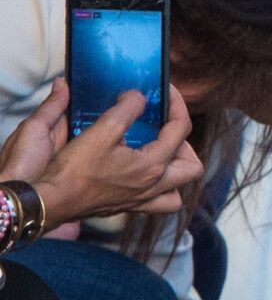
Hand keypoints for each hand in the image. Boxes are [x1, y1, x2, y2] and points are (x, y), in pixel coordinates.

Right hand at [1, 77, 201, 223]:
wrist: (51, 201)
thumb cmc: (74, 170)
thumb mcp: (102, 130)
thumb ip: (126, 109)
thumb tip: (138, 97)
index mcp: (152, 166)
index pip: (181, 130)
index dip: (178, 105)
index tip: (168, 92)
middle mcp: (153, 186)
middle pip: (192, 167)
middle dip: (186, 144)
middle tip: (166, 128)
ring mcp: (141, 201)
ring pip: (178, 190)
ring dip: (176, 170)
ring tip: (160, 152)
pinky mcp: (127, 207)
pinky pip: (158, 202)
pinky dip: (159, 187)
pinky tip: (142, 172)